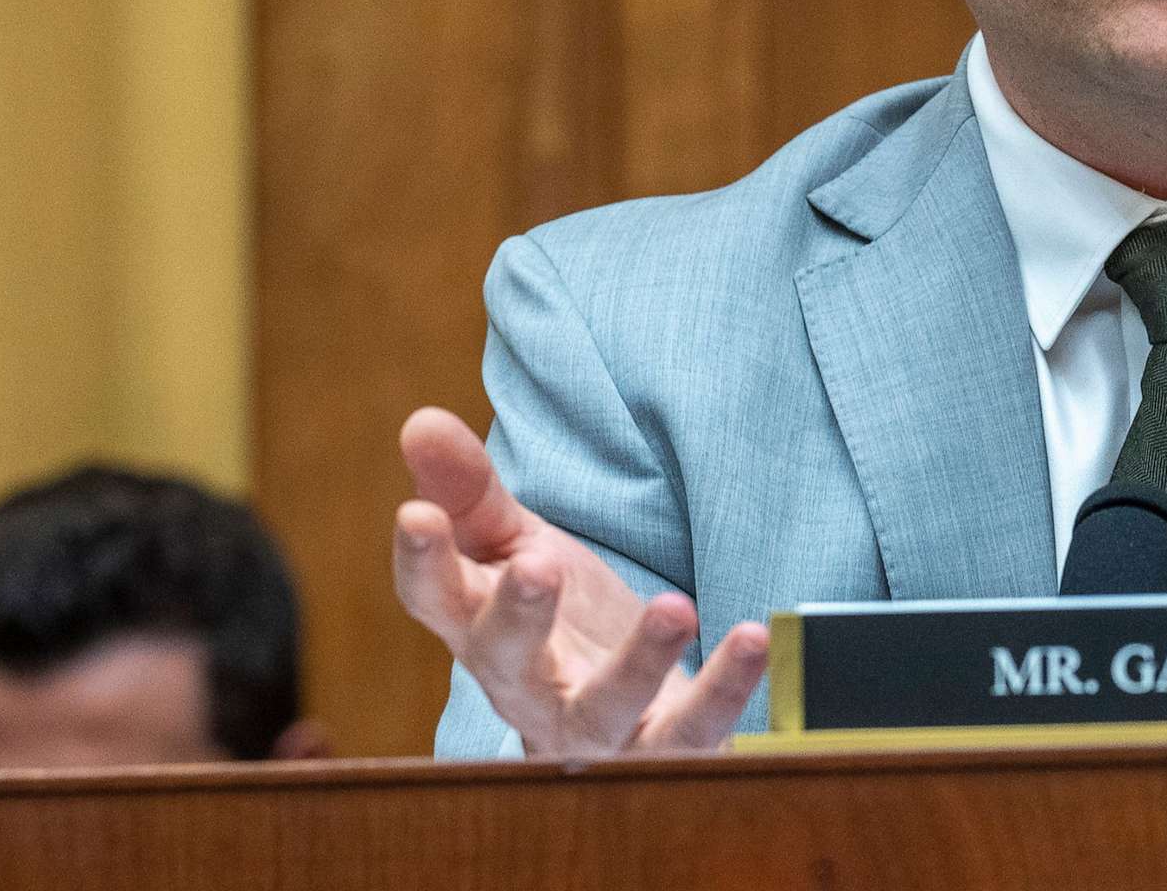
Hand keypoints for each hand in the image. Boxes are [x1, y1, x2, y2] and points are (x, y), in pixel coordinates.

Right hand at [392, 406, 767, 754]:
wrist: (626, 721)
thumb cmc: (562, 623)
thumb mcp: (517, 547)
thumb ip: (472, 491)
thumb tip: (421, 420)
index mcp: (482, 631)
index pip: (436, 600)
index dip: (421, 562)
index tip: (414, 515)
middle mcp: (529, 689)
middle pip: (509, 662)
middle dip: (516, 616)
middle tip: (537, 564)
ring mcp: (596, 730)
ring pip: (602, 712)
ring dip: (636, 664)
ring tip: (674, 606)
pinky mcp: (664, 747)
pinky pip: (692, 732)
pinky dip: (723, 691)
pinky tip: (752, 639)